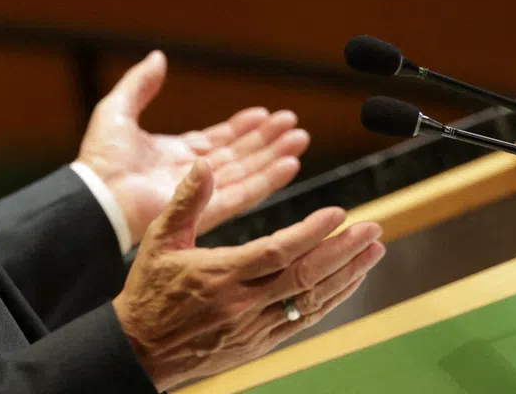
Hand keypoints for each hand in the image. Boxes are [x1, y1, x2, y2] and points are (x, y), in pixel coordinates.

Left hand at [76, 51, 310, 244]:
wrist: (96, 196)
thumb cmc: (100, 159)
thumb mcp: (119, 109)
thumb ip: (140, 84)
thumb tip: (157, 57)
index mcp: (174, 154)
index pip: (218, 140)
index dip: (242, 127)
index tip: (265, 115)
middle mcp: (192, 174)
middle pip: (239, 155)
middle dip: (267, 140)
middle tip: (294, 125)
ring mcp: (201, 193)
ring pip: (247, 172)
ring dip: (274, 156)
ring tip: (299, 140)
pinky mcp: (207, 209)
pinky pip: (244, 194)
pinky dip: (268, 180)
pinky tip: (289, 164)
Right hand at [113, 161, 384, 391]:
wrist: (141, 351)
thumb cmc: (149, 291)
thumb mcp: (159, 240)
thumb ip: (186, 201)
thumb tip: (204, 165)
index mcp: (219, 275)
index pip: (277, 251)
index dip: (312, 233)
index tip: (339, 213)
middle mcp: (242, 304)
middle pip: (305, 276)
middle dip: (344, 252)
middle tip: (374, 229)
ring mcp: (254, 327)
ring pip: (311, 301)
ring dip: (347, 276)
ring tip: (373, 252)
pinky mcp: (259, 343)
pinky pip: (303, 321)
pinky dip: (330, 300)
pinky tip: (347, 283)